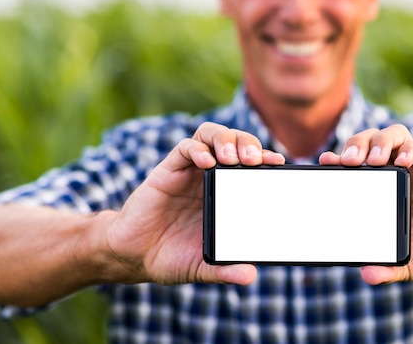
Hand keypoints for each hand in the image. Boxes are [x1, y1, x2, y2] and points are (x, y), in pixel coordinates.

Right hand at [101, 123, 284, 285]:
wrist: (134, 256)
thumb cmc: (172, 257)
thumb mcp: (203, 266)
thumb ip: (225, 270)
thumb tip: (250, 276)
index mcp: (226, 193)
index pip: (252, 165)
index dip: (266, 159)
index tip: (278, 163)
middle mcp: (210, 177)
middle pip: (236, 142)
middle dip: (249, 144)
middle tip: (255, 160)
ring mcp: (189, 171)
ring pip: (211, 135)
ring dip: (225, 139)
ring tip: (232, 157)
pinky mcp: (167, 171)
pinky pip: (184, 148)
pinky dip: (197, 149)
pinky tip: (206, 162)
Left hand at [319, 124, 412, 284]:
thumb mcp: (404, 265)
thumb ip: (386, 270)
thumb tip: (366, 275)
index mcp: (379, 192)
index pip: (354, 164)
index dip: (338, 158)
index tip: (325, 162)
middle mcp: (394, 176)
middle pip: (370, 141)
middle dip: (356, 144)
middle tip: (348, 161)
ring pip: (394, 136)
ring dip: (380, 142)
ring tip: (372, 160)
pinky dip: (410, 149)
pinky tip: (403, 162)